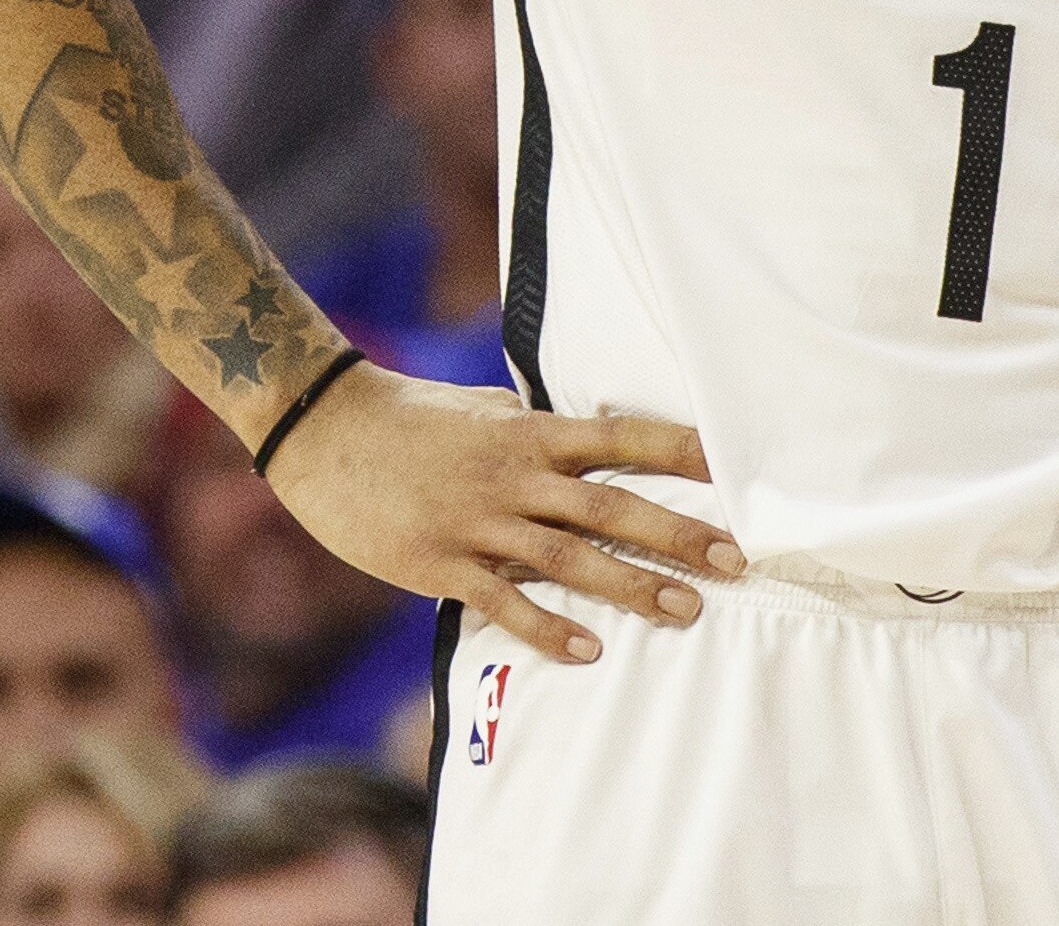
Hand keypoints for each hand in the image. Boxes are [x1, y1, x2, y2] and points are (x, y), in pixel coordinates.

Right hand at [262, 362, 743, 662]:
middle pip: (611, 505)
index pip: (622, 437)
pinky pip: (502, 601)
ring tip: (688, 610)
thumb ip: (534, 427)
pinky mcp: (437, 562)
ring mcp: (477, 521)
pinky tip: (590, 650)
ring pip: (569, 557)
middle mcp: (514, 476)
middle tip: (736, 560)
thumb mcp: (483, 408)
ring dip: (632, 585)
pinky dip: (546, 626)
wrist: (322, 426)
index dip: (679, 450)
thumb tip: (583, 432)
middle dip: (678, 533)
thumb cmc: (409, 414)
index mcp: (529, 432)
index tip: (734, 466)